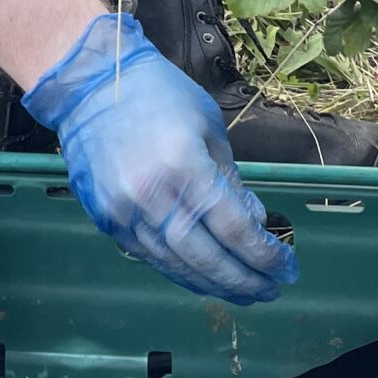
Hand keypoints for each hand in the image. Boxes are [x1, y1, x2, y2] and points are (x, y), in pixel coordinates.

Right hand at [23, 13, 299, 305]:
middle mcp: (152, 195)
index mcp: (184, 165)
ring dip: (213, 284)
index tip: (287, 268)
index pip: (232, 228)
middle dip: (243, 280)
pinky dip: (180, 270)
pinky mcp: (107, 219)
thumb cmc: (157, 94)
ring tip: (243, 292)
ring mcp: (124, 211)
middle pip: (205, 257)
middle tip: (270, 291)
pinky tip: (203, 276)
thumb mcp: (208, 127)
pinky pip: (149, 256)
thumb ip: (231, 180)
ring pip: (175, 264)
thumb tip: (254, 223)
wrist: (90, 84)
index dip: (263, 255)